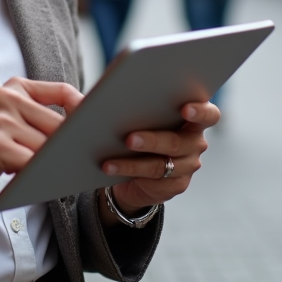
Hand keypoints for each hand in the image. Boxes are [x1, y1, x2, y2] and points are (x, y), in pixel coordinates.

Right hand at [0, 78, 82, 210]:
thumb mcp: (4, 114)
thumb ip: (35, 114)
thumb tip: (78, 131)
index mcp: (14, 87)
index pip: (62, 91)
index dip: (84, 107)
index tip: (99, 123)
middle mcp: (8, 99)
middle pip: (59, 122)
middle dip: (74, 143)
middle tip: (90, 156)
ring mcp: (2, 122)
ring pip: (47, 146)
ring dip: (59, 162)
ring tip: (70, 171)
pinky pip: (33, 163)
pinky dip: (43, 173)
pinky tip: (48, 181)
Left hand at [100, 101, 218, 214]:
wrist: (135, 168)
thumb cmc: (134, 127)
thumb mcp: (128, 111)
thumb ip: (113, 99)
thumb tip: (72, 97)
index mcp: (192, 117)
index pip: (209, 113)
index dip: (201, 110)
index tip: (184, 107)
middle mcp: (195, 141)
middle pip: (180, 141)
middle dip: (154, 138)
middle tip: (130, 137)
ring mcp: (188, 165)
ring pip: (164, 162)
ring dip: (135, 160)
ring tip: (110, 157)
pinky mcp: (175, 185)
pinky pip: (153, 179)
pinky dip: (128, 171)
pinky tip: (108, 168)